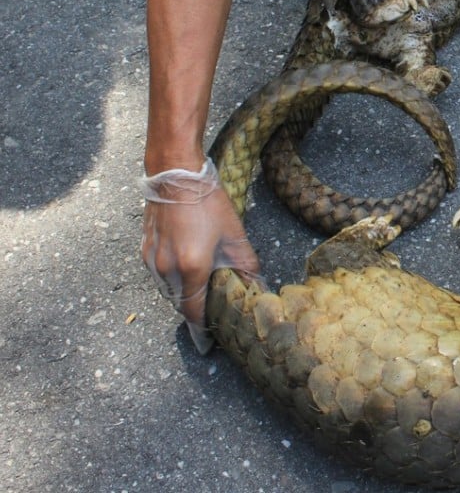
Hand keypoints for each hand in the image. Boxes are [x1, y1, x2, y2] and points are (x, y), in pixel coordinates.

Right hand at [140, 158, 259, 353]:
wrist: (175, 174)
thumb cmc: (208, 203)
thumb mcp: (235, 236)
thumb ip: (247, 267)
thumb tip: (258, 288)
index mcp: (190, 269)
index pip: (194, 313)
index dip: (203, 329)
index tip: (210, 343)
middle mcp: (166, 270)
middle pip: (180, 304)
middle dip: (194, 314)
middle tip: (210, 319)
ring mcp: (151, 260)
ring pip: (168, 291)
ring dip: (183, 297)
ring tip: (201, 297)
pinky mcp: (144, 249)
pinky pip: (159, 276)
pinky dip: (172, 282)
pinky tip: (186, 274)